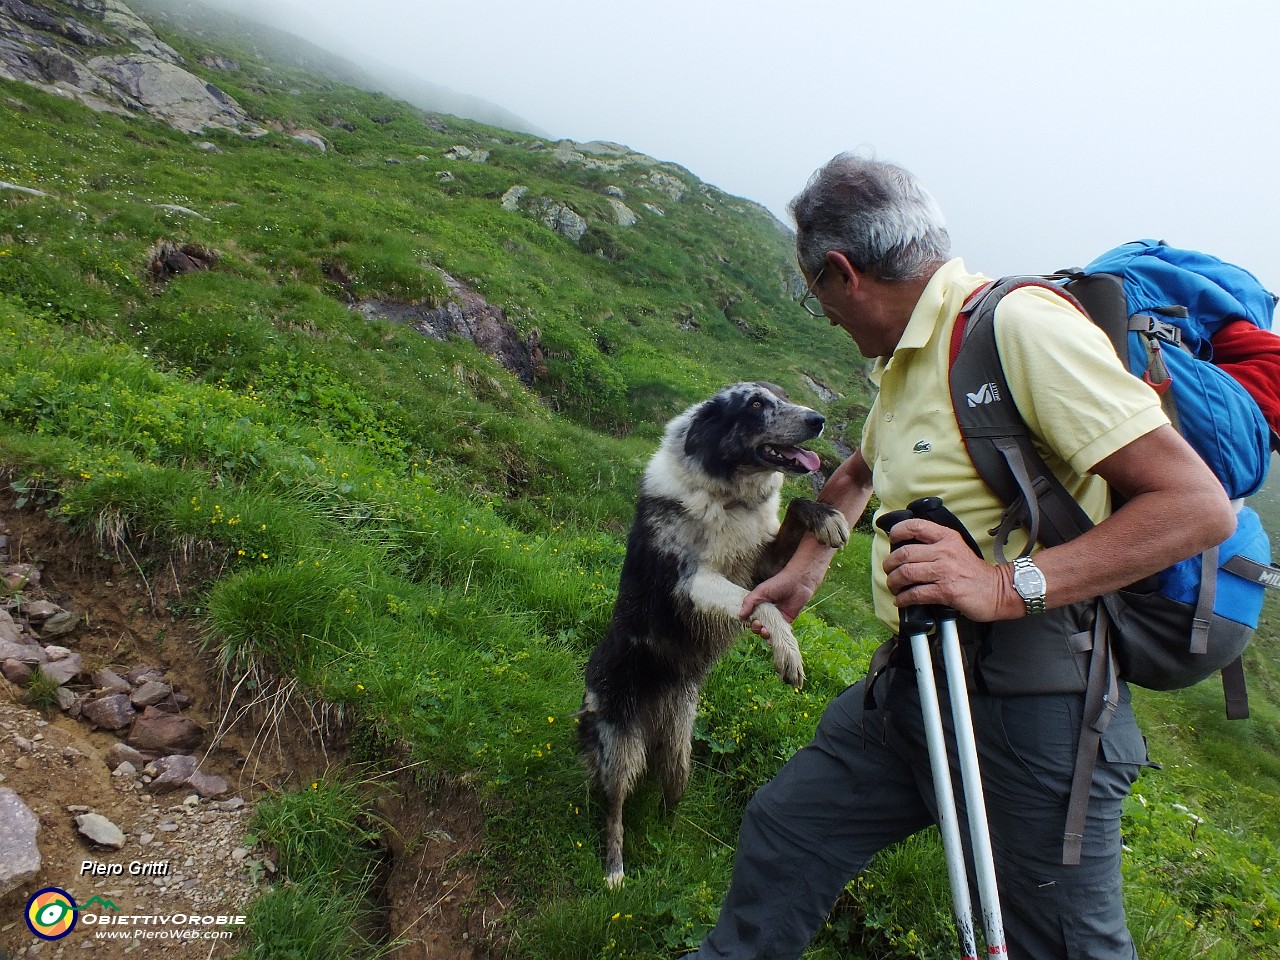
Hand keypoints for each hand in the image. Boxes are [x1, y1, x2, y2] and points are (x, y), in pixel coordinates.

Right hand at [738, 570, 815, 637]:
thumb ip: (749, 602)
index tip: (752, 620)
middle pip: (758, 626)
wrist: (798, 583)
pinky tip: (772, 638)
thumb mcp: (760, 591)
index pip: (750, 618)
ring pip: (768, 631)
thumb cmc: (778, 584)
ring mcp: (776, 618)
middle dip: (756, 629)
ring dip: (764, 635)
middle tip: (759, 624)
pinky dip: (775, 637)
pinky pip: (779, 633)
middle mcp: (766, 613)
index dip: (749, 622)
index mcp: (758, 606)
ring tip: (765, 631)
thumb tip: (740, 615)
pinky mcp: (786, 622)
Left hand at [880, 517, 1019, 621]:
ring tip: (894, 586)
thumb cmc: (974, 572)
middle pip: (905, 553)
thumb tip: (906, 551)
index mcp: (947, 537)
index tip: (892, 540)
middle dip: (890, 564)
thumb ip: (935, 545)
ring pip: (906, 573)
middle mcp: (944, 551)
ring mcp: (945, 571)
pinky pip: (916, 594)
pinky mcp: (946, 591)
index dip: (898, 532)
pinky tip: (901, 600)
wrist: (998, 590)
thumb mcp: (957, 548)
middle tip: (889, 571)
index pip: (915, 526)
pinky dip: (903, 599)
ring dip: (893, 582)